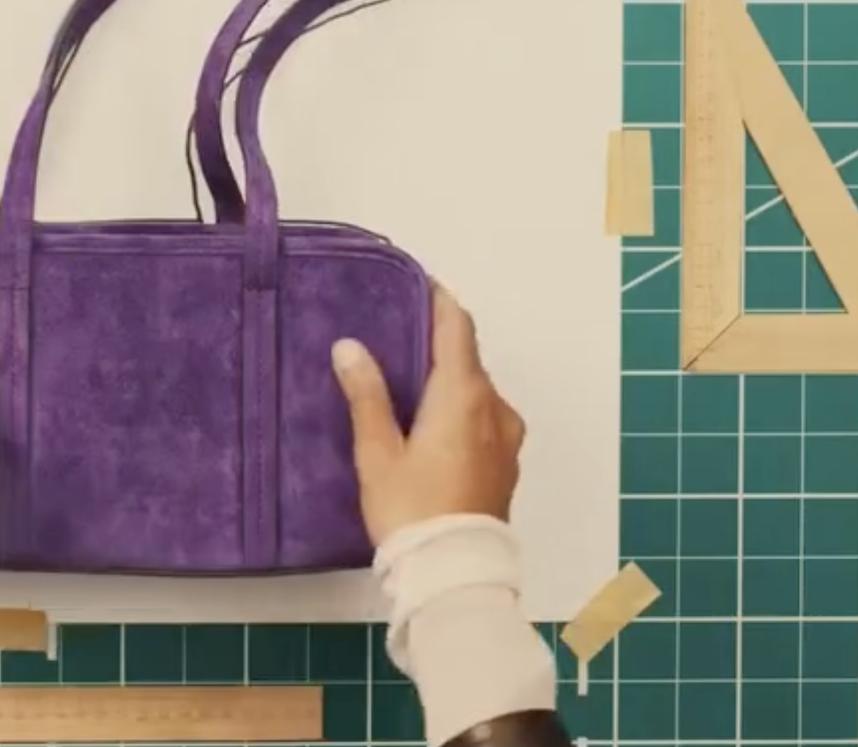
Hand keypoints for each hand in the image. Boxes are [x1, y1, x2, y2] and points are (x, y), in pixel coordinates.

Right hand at [331, 285, 523, 541]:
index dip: (437, 299)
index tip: (412, 283)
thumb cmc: (411, 509)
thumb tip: (351, 346)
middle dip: (436, 342)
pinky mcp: (506, 465)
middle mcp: (494, 408)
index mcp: (463, 395)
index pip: (457, 326)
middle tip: (393, 336)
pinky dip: (459, 408)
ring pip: (476, 391)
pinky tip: (428, 424)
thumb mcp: (377, 452)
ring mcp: (506, 438)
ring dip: (448, 380)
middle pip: (467, 358)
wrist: (453, 574)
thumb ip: (367, 395)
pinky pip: (483, 418)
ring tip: (406, 383)